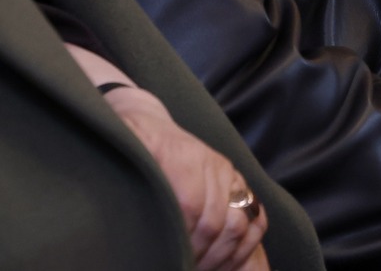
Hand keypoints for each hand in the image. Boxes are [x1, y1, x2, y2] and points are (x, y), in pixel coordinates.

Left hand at [104, 86, 268, 270]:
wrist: (149, 124)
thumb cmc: (132, 147)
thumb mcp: (124, 153)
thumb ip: (127, 177)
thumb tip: (124, 210)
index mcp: (179, 155)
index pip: (189, 205)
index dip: (182, 238)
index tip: (170, 257)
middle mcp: (209, 161)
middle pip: (216, 220)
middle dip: (201, 254)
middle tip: (184, 267)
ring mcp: (227, 172)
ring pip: (240, 222)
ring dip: (222, 255)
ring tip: (200, 268)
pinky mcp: (238, 181)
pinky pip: (256, 219)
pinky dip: (243, 247)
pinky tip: (223, 264)